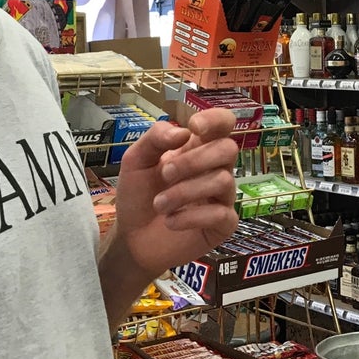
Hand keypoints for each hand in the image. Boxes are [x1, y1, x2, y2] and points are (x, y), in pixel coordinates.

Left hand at [112, 108, 238, 277]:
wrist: (130, 239)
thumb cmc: (137, 196)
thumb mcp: (136, 161)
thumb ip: (155, 139)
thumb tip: (183, 131)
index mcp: (196, 148)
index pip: (223, 124)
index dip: (216, 119)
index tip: (194, 127)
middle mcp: (214, 169)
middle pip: (228, 148)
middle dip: (194, 159)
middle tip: (165, 174)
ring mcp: (221, 197)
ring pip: (223, 181)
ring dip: (185, 191)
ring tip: (159, 204)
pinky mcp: (223, 225)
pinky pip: (221, 214)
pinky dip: (191, 217)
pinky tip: (170, 222)